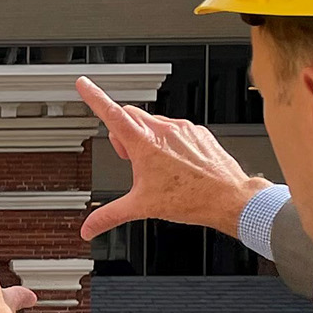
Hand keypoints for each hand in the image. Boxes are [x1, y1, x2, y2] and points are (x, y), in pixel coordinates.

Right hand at [75, 75, 272, 238]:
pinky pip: (175, 128)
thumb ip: (110, 215)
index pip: (111, 113)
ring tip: (159, 167)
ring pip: (153, 122)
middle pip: (130, 115)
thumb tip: (88, 228)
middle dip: (123, 133)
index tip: (84, 84)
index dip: (94, 96)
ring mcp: (183, 128)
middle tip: (131, 159)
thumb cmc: (191, 199)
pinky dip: (170, 141)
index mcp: (144, 144)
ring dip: (147, 138)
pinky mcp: (198, 131)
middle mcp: (163, 130)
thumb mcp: (142, 207)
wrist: (228, 198)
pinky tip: (177, 164)